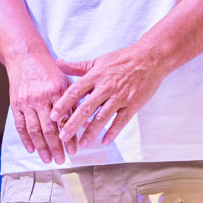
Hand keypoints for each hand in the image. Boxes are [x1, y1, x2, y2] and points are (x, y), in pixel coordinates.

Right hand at [7, 52, 74, 163]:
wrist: (26, 57)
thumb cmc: (49, 70)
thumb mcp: (65, 80)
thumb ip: (74, 101)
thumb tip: (84, 122)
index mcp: (56, 90)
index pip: (64, 120)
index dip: (69, 137)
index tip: (74, 150)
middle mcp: (40, 97)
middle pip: (48, 129)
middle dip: (55, 147)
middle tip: (61, 160)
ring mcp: (26, 102)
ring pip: (34, 131)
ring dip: (41, 148)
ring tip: (48, 159)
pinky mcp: (15, 104)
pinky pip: (20, 126)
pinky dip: (26, 140)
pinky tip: (32, 149)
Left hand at [50, 45, 168, 149]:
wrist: (150, 58)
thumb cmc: (123, 59)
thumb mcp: (98, 61)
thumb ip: (78, 66)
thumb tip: (58, 63)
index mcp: (96, 76)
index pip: (75, 91)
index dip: (63, 104)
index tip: (53, 116)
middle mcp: (106, 87)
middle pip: (86, 108)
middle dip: (73, 123)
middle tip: (62, 136)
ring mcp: (120, 96)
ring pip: (102, 117)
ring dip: (91, 132)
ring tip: (81, 144)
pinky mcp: (133, 104)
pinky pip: (121, 121)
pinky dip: (113, 132)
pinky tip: (104, 141)